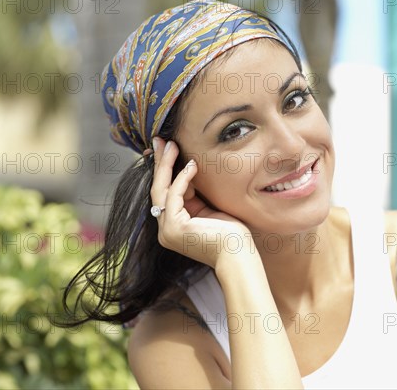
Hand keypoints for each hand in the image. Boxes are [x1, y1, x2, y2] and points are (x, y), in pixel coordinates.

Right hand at [150, 137, 254, 267]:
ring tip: (172, 144)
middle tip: (160, 140)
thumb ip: (196, 196)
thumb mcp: (210, 210)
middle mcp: (166, 230)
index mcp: (174, 226)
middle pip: (158, 189)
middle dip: (159, 163)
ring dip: (166, 165)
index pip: (166, 193)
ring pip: (161, 190)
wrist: (239, 255)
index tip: (167, 149)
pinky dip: (182, 179)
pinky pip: (174, 196)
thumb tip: (189, 170)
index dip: (166, 171)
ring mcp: (167, 231)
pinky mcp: (174, 228)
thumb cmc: (231, 235)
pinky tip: (192, 165)